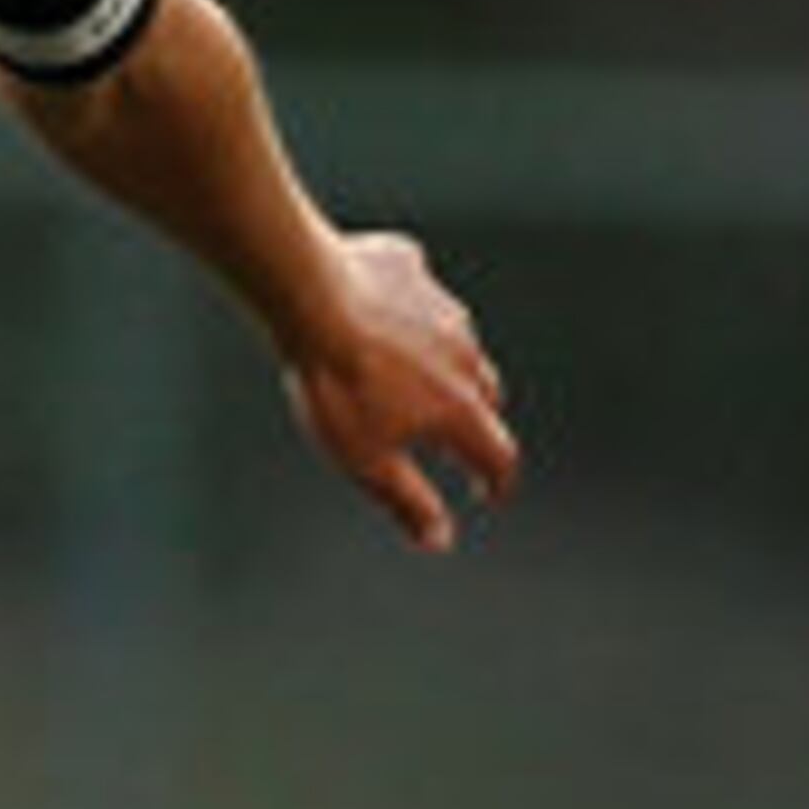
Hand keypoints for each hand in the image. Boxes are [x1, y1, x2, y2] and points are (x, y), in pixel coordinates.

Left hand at [282, 229, 520, 552]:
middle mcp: (465, 355)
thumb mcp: (365, 460)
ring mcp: (442, 307)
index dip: (495, 481)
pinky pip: (415, 291)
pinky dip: (403, 308)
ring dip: (440, 362)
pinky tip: (375, 312)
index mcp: (460, 408)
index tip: (488, 493)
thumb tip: (438, 540)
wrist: (310, 296)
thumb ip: (406, 500)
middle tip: (446, 437)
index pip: (498, 455)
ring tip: (407, 375)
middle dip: (472, 420)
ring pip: (454, 342)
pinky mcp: (409, 268)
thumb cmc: (335, 385)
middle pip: (486, 396)